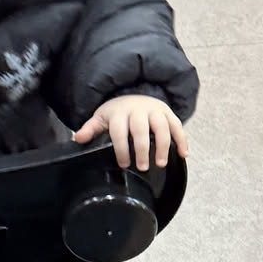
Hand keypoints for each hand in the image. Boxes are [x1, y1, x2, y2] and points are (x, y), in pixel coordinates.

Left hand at [73, 95, 188, 171]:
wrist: (134, 94)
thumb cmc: (117, 112)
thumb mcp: (101, 118)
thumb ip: (91, 129)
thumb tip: (78, 139)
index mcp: (119, 112)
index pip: (119, 131)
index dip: (121, 148)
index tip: (124, 164)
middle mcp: (138, 110)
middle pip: (141, 130)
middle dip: (142, 149)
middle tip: (143, 167)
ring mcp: (155, 111)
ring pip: (162, 127)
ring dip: (164, 145)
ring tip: (161, 163)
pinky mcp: (168, 113)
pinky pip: (177, 125)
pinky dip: (182, 140)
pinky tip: (184, 154)